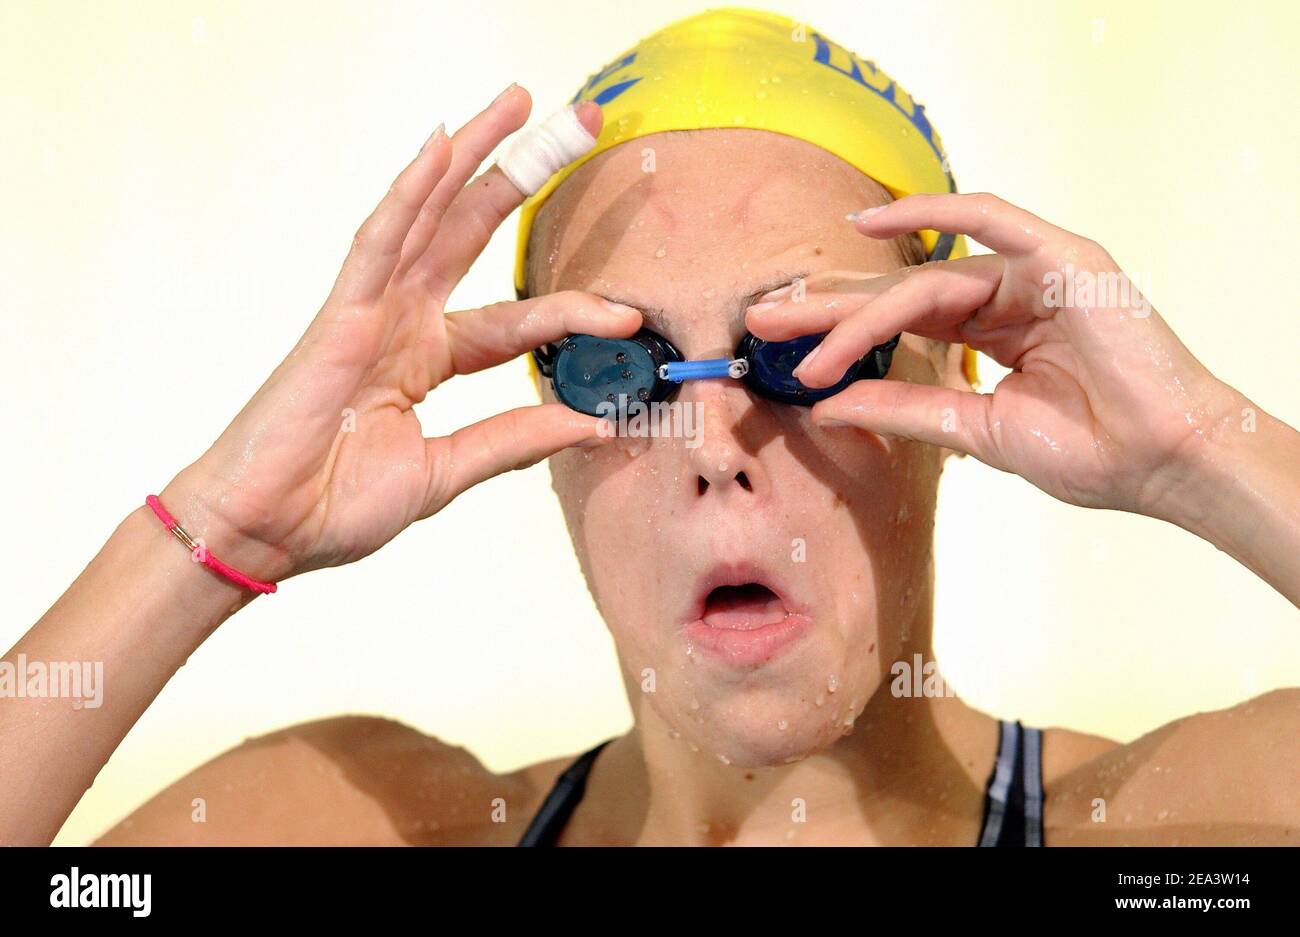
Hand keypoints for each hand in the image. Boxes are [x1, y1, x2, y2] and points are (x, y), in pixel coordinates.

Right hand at [162, 87, 639, 581]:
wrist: (270, 531)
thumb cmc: (334, 504)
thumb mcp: (447, 471)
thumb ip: (513, 440)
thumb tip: (589, 423)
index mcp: (425, 357)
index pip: (511, 320)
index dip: (568, 312)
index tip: (626, 316)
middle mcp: (402, 322)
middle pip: (470, 234)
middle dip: (519, 179)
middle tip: (570, 126)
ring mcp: (371, 312)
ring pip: (429, 218)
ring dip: (472, 159)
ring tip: (518, 107)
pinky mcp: (340, 315)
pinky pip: (379, 243)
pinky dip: (409, 195)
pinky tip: (441, 147)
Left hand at [746, 192, 1244, 521]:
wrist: (1159, 462)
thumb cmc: (1088, 452)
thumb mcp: (974, 430)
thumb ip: (905, 408)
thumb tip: (827, 404)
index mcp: (990, 334)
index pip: (900, 324)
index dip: (840, 333)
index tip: (780, 353)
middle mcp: (1005, 297)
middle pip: (898, 295)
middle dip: (827, 309)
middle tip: (759, 322)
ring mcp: (1033, 272)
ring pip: (925, 277)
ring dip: (858, 306)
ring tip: (798, 334)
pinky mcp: (1061, 256)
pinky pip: (987, 218)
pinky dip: (932, 211)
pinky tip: (869, 224)